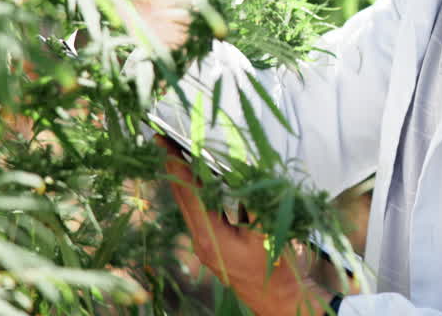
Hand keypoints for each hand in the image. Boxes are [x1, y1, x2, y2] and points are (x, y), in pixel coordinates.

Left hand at [157, 136, 335, 315]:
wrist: (279, 301)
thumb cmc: (274, 271)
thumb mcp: (267, 234)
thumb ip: (256, 202)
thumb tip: (247, 172)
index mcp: (210, 237)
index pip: (189, 194)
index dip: (177, 167)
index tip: (164, 144)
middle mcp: (202, 240)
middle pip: (183, 198)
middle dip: (173, 169)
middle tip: (162, 141)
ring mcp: (207, 245)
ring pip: (191, 206)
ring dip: (185, 180)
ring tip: (177, 154)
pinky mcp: (216, 245)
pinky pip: (204, 213)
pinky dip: (201, 193)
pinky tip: (205, 180)